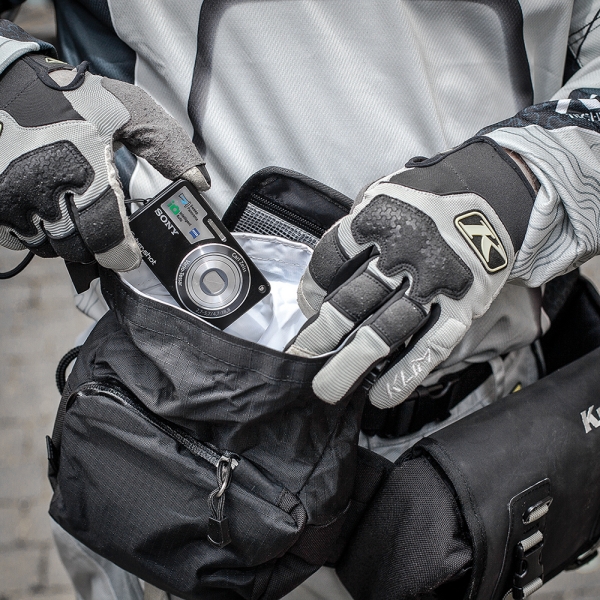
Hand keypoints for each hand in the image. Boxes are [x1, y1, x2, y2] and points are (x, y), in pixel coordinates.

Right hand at [0, 53, 208, 270]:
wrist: (5, 82)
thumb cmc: (71, 97)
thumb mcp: (129, 109)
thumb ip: (167, 146)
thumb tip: (200, 183)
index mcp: (82, 169)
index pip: (105, 236)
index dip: (122, 255)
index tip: (130, 257)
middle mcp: (43, 190)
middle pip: (79, 248)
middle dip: (99, 246)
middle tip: (108, 230)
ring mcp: (12, 201)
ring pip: (51, 247)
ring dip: (70, 240)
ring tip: (78, 214)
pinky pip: (22, 239)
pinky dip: (40, 234)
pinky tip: (50, 212)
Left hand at [286, 138, 535, 406]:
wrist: (496, 190)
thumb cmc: (430, 197)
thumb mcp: (385, 193)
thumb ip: (355, 230)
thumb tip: (324, 277)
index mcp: (378, 218)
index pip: (329, 260)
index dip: (312, 287)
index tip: (307, 305)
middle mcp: (403, 253)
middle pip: (351, 302)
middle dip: (321, 335)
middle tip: (301, 356)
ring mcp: (433, 283)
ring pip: (385, 332)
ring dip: (352, 364)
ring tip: (326, 389)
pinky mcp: (462, 304)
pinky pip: (431, 346)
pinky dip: (405, 374)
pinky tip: (381, 396)